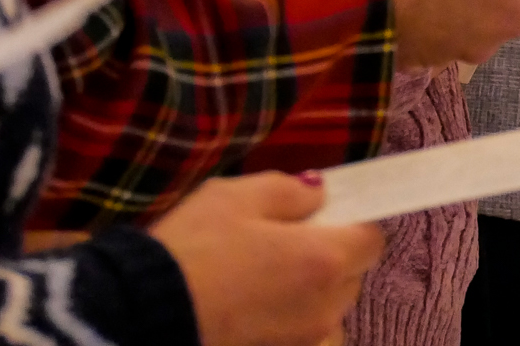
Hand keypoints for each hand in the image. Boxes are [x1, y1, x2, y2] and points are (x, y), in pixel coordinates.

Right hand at [152, 172, 381, 345]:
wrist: (146, 315)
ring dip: (311, 289)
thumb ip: (292, 190)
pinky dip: (289, 315)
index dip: (354, 220)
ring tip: (264, 273)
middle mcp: (325, 309)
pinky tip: (251, 302)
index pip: (373, 239)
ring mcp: (303, 341)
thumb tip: (319, 194)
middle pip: (352, 275)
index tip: (326, 211)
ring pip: (328, 308)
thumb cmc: (197, 247)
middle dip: (331, 253)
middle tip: (285, 237)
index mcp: (325, 261)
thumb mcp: (239, 196)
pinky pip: (302, 330)